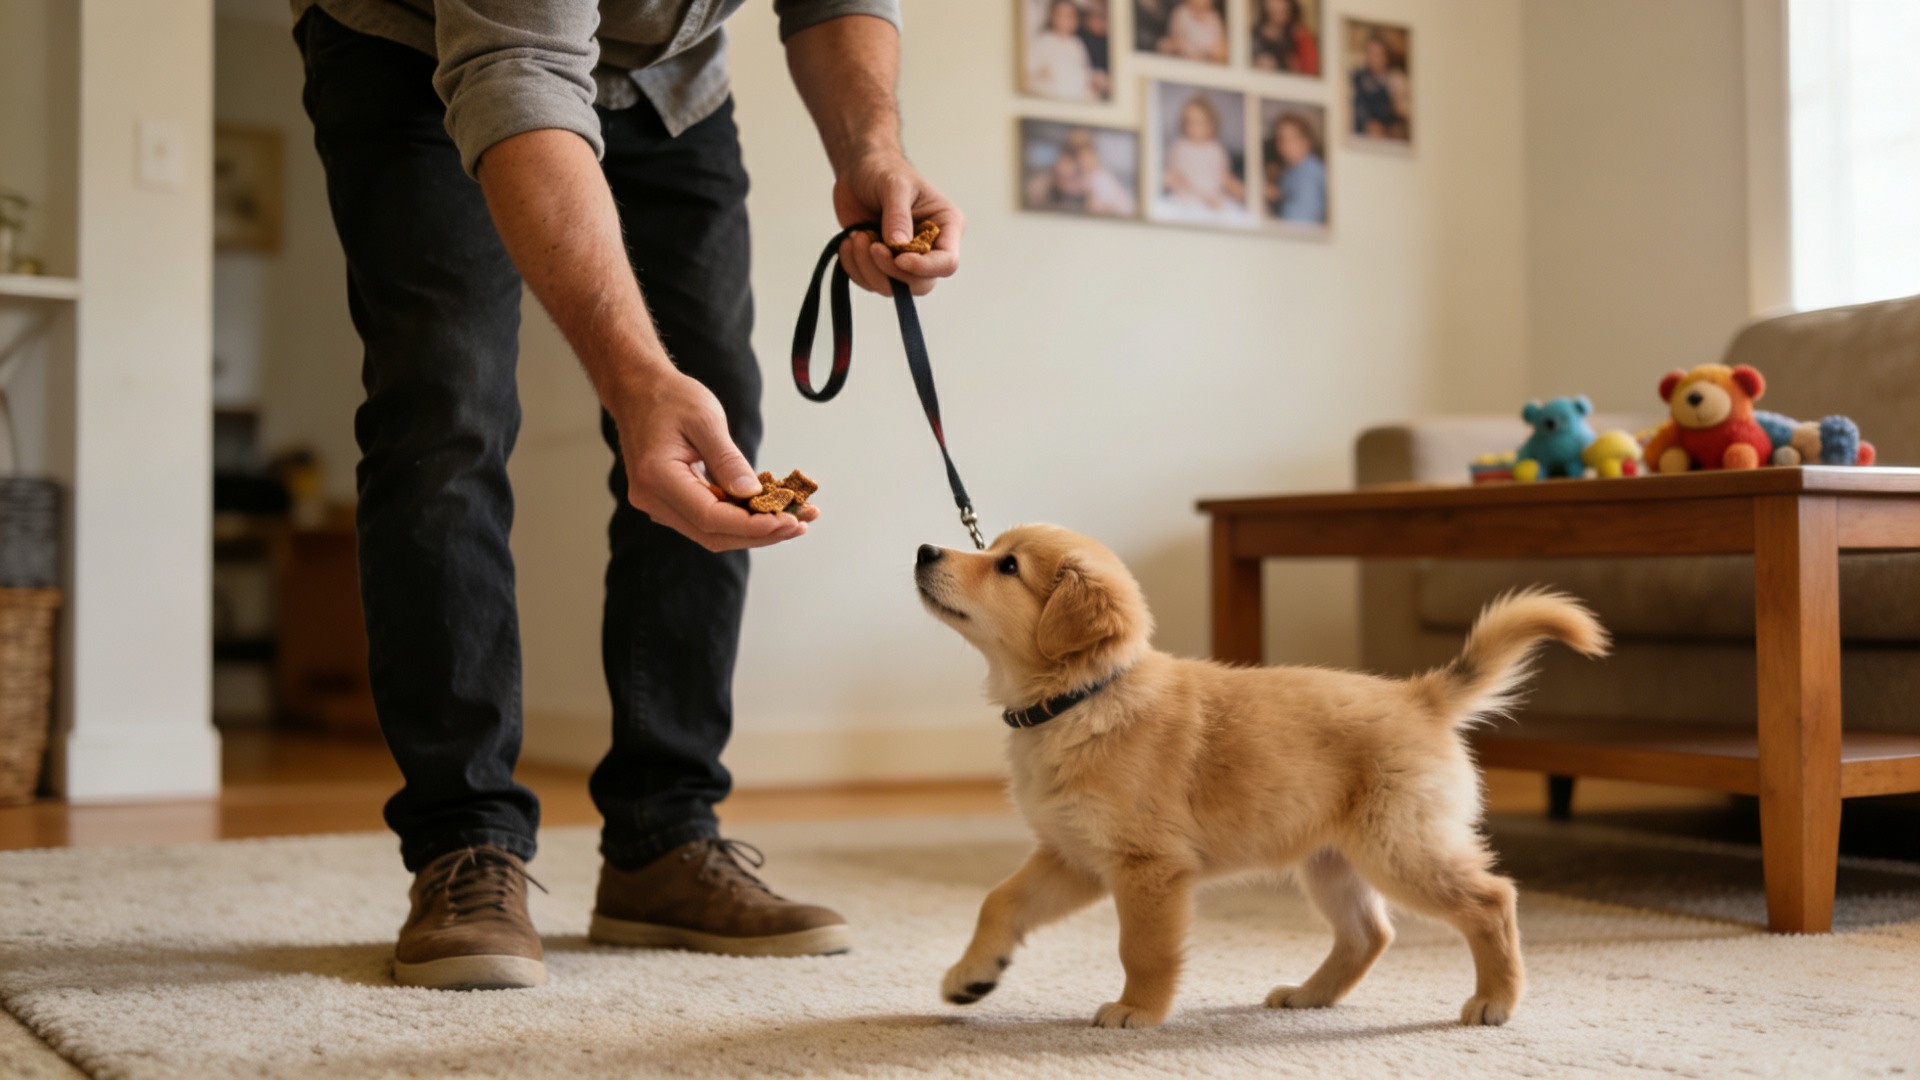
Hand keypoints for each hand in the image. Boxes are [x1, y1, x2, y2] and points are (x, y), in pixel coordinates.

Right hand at [610, 367, 818, 551]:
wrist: (638, 390)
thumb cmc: (669, 397)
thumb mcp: (705, 419)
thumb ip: (728, 459)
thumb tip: (752, 494)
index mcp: (657, 477)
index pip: (710, 517)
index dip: (751, 526)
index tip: (787, 521)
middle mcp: (652, 499)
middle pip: (713, 533)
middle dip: (760, 533)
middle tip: (799, 524)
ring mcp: (658, 504)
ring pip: (711, 532)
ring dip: (753, 530)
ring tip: (793, 520)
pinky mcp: (669, 502)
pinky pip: (707, 519)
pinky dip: (738, 518)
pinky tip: (768, 511)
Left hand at [833, 152, 964, 297]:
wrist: (859, 170)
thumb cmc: (884, 170)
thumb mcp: (894, 184)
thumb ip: (898, 215)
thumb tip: (898, 246)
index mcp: (945, 227)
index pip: (947, 262)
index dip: (924, 267)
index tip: (898, 257)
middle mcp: (929, 248)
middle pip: (920, 284)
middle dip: (891, 271)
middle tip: (871, 245)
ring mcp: (904, 259)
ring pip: (892, 288)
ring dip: (868, 268)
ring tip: (856, 236)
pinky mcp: (880, 264)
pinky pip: (869, 282)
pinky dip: (854, 267)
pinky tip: (849, 242)